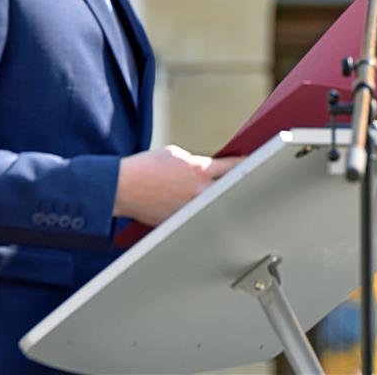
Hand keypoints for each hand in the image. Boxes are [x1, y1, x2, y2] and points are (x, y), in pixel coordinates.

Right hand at [113, 145, 241, 224]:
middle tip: (244, 182)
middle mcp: (199, 191)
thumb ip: (195, 161)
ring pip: (213, 204)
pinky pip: (195, 215)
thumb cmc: (145, 168)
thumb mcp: (174, 155)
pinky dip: (197, 211)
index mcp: (199, 170)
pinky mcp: (180, 221)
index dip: (245, 164)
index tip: (251, 163)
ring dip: (215, 200)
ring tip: (210, 198)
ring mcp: (191, 209)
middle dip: (236, 183)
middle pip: (229, 188)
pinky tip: (192, 208)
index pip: (233, 167)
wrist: (124, 186)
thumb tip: (206, 167)